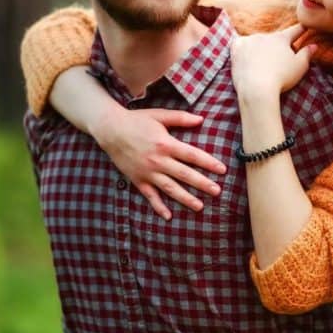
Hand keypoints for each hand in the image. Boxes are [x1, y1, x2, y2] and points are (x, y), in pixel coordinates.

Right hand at [89, 107, 226, 219]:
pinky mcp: (138, 179)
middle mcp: (158, 160)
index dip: (208, 162)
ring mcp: (148, 172)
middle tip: (217, 191)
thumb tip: (201, 119)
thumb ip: (180, 118)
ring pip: (170, 188)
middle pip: (184, 174)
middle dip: (202, 183)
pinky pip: (150, 196)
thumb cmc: (137, 120)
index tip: (222, 170)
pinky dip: (158, 206)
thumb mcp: (160, 115)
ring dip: (185, 198)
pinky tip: (168, 216)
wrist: (110, 130)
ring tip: (200, 206)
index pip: (192, 155)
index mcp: (166, 144)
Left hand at [231, 25, 315, 99]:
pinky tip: (245, 58)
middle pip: (273, 39)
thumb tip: (314, 46)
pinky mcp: (236, 48)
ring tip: (260, 62)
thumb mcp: (300, 67)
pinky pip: (241, 45)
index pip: (294, 31)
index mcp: (281, 39)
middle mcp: (265, 35)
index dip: (300, 29)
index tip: (305, 26)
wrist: (256, 88)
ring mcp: (249, 40)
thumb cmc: (281, 78)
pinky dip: (244, 50)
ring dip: (259, 48)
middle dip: (276, 46)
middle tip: (278, 58)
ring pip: (256, 42)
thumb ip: (307, 54)